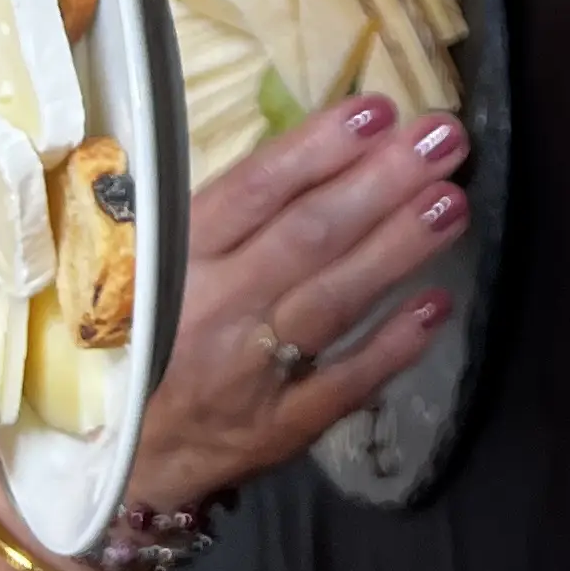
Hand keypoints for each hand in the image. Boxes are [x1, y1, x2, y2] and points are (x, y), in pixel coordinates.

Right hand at [121, 94, 459, 518]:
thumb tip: (313, 149)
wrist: (116, 460)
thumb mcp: (144, 270)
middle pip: (306, 237)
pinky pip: (344, 384)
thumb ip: (214, 217)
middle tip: (444, 138)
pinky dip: (393, 345)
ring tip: (452, 202)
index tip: (378, 110)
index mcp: (170, 261)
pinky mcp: (280, 428)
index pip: (251, 192)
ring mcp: (248, 374)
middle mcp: (210, 312)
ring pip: (332, 302)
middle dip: (381, 183)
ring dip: (397, 248)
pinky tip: (439, 303)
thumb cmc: (139, 340)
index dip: (317, 149)